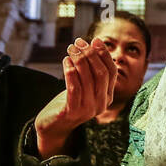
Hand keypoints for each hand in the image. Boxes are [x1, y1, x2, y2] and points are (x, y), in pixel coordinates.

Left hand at [34, 38, 116, 156]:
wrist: (53, 125)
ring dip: (79, 59)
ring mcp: (88, 110)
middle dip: (90, 54)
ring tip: (70, 48)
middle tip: (78, 42)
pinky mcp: (72, 112)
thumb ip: (92, 70)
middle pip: (100, 73)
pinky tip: (66, 61)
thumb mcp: (85, 86)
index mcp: (108, 97)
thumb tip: (95, 42)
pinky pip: (74, 88)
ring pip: (87, 78)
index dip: (104, 54)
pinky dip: (70, 71)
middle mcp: (101, 104)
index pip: (111, 72)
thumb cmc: (69, 100)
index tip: (94, 39)